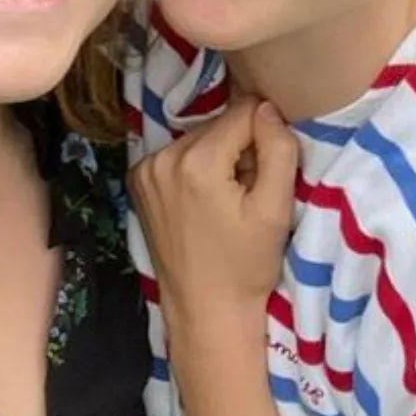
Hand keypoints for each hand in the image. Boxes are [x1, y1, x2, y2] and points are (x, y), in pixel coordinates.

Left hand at [132, 98, 298, 328]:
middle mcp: (162, 157)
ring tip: (227, 201)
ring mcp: (144, 168)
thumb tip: (266, 107)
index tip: (269, 168)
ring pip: (197, 139)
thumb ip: (277, 151)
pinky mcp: (137, 181)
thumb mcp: (275, 210)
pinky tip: (204, 203)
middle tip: (249, 191)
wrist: (205, 308)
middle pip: (217, 126)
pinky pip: (177, 156)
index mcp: (196, 161)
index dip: (265, 134)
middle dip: (240, 148)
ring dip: (218, 158)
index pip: (242, 113)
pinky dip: (195, 168)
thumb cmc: (246, 265)